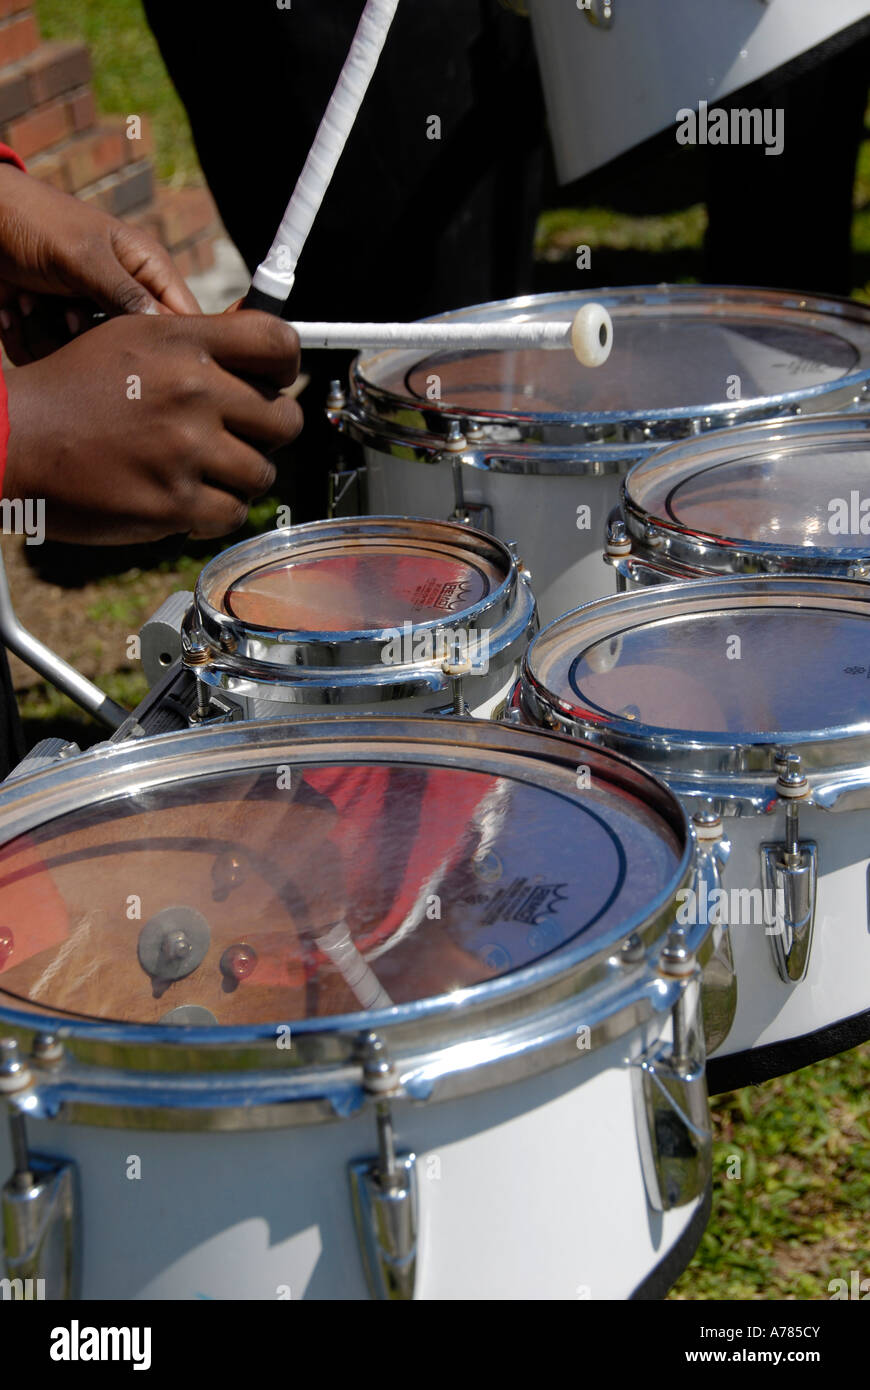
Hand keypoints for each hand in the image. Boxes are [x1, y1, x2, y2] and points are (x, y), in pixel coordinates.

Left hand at [0, 163, 199, 361]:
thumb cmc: (31, 221)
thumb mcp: (82, 254)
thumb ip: (127, 294)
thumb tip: (168, 332)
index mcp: (147, 270)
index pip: (186, 319)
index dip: (173, 342)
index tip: (133, 344)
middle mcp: (122, 298)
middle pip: (132, 352)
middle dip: (90, 339)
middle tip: (65, 312)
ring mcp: (88, 317)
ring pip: (88, 363)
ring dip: (48, 336)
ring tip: (29, 301)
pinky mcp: (56, 332)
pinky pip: (52, 361)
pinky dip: (25, 338)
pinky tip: (14, 307)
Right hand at [4, 311, 301, 543]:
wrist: (14, 437)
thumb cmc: (72, 389)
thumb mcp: (131, 338)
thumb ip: (198, 343)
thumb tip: (267, 350)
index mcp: (182, 341)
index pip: (278, 345)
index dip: (287, 369)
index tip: (275, 384)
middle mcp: (191, 391)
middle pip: (283, 419)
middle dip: (267, 434)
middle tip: (237, 439)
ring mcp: (184, 449)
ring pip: (262, 473)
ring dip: (239, 478)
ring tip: (202, 471)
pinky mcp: (173, 502)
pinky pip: (232, 514)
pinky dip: (215, 513)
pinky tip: (186, 499)